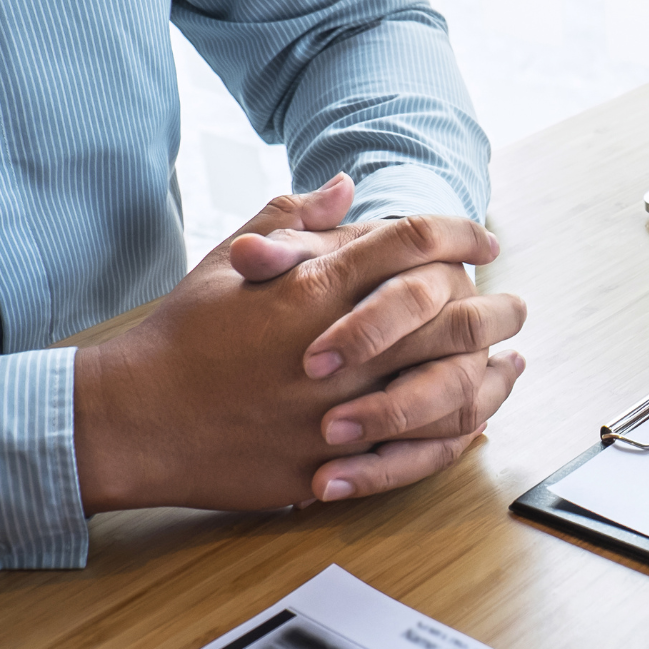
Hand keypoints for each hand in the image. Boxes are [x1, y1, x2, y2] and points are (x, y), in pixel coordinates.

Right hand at [75, 180, 524, 511]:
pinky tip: (476, 422)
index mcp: (312, 289)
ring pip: (447, 389)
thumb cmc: (180, 336)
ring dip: (489, 374)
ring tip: (510, 362)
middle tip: (515, 305)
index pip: (411, 244)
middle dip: (496, 307)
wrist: (132, 419)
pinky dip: (456, 436)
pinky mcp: (331, 464)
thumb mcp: (228, 262)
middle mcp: (336, 349)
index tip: (484, 238)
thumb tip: (346, 184)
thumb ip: (292, 218)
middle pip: (450, 316)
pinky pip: (416, 454)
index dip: (459, 233)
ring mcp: (337, 412)